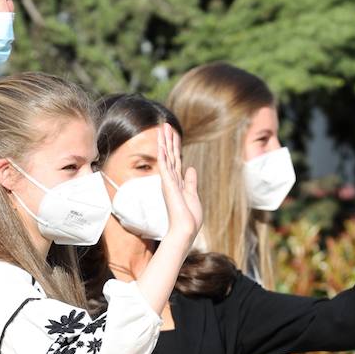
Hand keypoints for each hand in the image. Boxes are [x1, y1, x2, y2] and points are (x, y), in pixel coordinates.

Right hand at [157, 122, 201, 247]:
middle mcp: (172, 180)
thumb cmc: (190, 217)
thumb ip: (190, 181)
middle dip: (168, 139)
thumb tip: (190, 168)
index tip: (173, 134)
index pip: (176, 160)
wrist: (185, 229)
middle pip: (170, 154)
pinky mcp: (168, 184)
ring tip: (163, 127)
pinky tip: (162, 143)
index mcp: (178, 182)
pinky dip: (163, 154)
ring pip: (167, 156)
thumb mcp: (193, 195)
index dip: (175, 146)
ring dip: (165, 141)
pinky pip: (165, 166)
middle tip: (165, 124)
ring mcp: (169, 181)